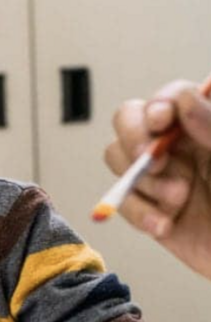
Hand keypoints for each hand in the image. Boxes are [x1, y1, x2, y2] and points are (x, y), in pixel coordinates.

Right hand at [105, 80, 210, 279]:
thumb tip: (184, 101)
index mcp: (206, 127)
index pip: (171, 97)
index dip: (159, 105)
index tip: (161, 122)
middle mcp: (181, 147)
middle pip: (130, 119)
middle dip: (135, 140)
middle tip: (155, 162)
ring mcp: (163, 176)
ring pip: (119, 158)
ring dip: (142, 181)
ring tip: (176, 200)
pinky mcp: (151, 208)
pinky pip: (123, 201)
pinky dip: (138, 213)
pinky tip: (163, 224)